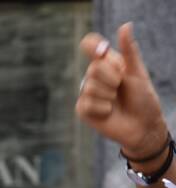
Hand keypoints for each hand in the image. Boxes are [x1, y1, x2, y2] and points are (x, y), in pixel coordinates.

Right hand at [76, 23, 168, 159]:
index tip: (103, 52)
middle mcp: (93, 76)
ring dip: (109, 95)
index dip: (94, 46)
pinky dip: (103, 108)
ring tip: (116, 101)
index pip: (90, 45)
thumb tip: (125, 25)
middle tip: (120, 87)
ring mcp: (86, 93)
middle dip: (113, 79)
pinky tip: (109, 112)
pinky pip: (87, 103)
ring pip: (90, 87)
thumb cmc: (142, 98)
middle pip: (94, 68)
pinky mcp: (83, 110)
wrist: (142, 124)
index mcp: (106, 63)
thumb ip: (129, 50)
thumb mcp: (137, 71)